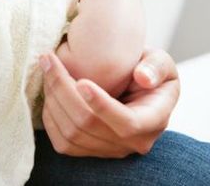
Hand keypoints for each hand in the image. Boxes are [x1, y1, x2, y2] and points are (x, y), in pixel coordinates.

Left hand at [40, 49, 179, 157]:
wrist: (135, 86)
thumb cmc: (148, 70)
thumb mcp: (161, 62)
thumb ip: (156, 66)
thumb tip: (143, 78)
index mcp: (153, 120)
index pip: (127, 123)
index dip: (102, 105)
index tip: (81, 81)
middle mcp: (132, 142)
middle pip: (89, 125)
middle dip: (63, 89)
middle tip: (49, 59)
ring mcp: (109, 150)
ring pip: (71, 134)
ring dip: (52, 98)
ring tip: (47, 67)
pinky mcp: (89, 151)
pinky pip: (62, 141)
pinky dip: (50, 114)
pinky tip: (48, 89)